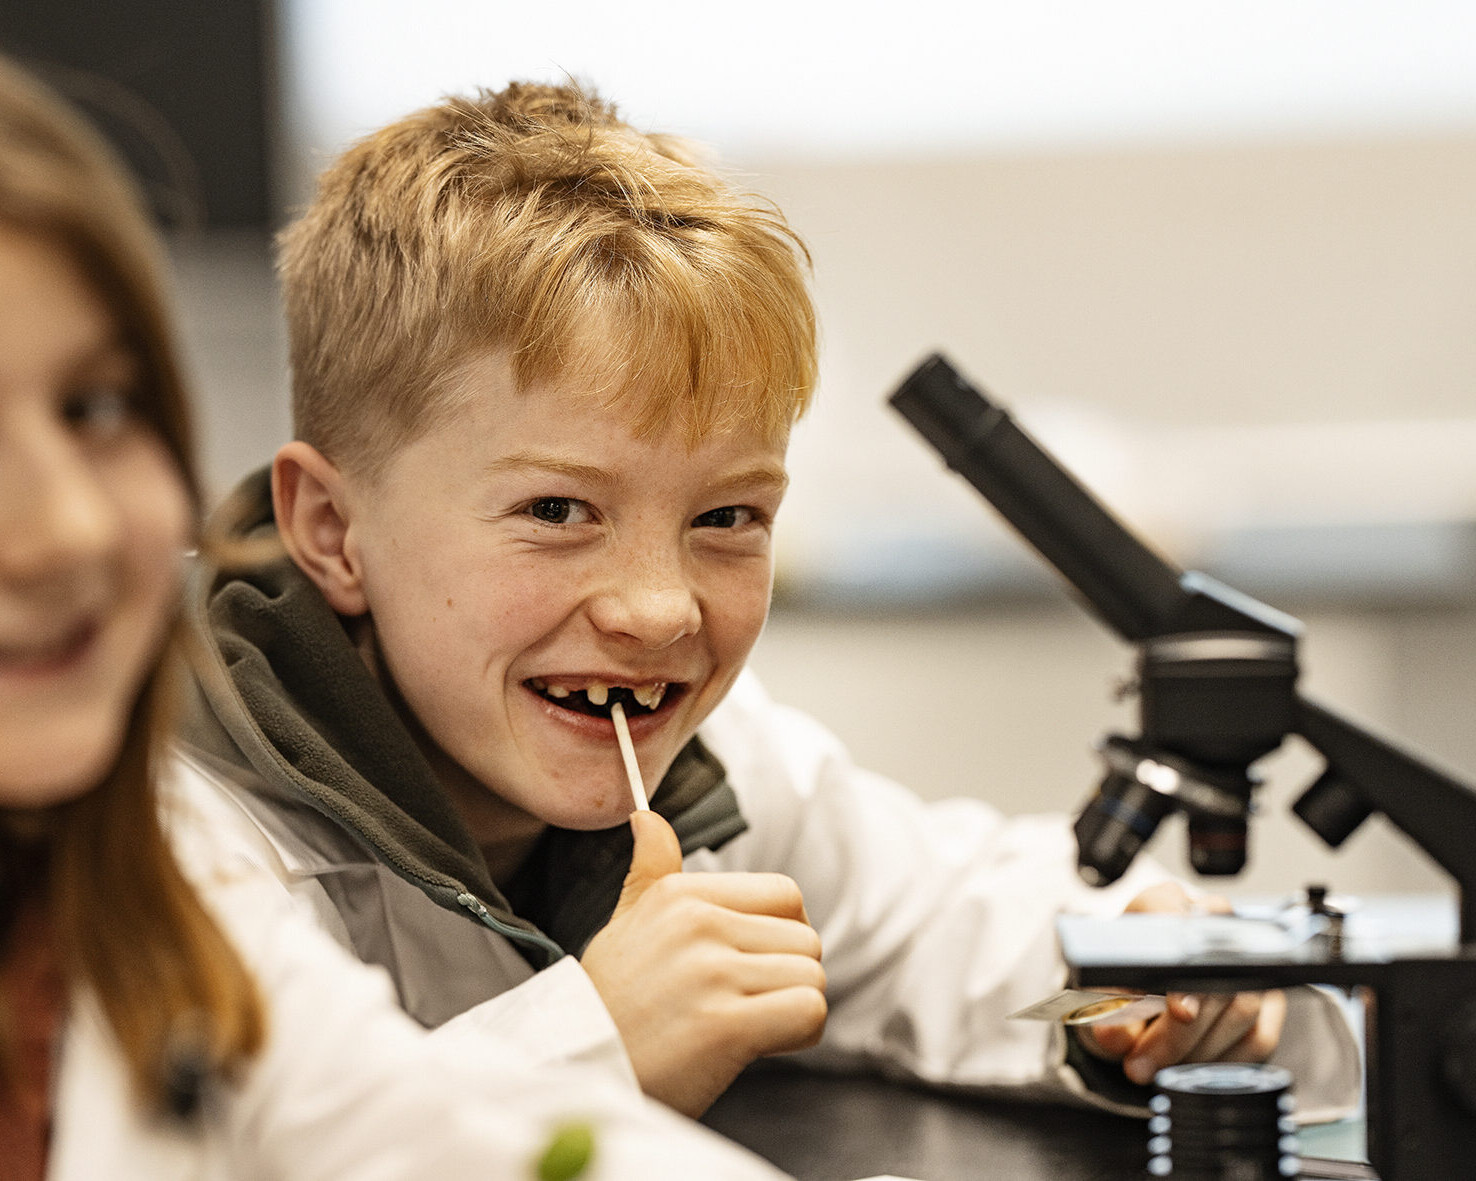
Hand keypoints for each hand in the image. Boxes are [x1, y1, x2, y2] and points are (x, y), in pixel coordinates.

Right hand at [580, 810, 827, 1116]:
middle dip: (789, 977)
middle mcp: (697, 923)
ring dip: (793, 1009)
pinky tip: (759, 1045)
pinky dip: (798, 1035)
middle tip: (744, 1006)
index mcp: (681, 893)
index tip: (752, 967)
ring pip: (812, 975)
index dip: (783, 935)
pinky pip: (809, 1011)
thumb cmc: (612, 1003)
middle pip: (806, 939)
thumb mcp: (625, 924)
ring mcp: (710, 971)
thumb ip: (650, 870)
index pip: (785, 894)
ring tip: (746, 1027)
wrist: (578, 1071)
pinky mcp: (724, 1024)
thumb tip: (646, 818)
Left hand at [1076, 882, 1286, 1085]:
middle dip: (1177, 1034)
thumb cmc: (1123, 979)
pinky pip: (1259, 1037)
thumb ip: (1105, 1010)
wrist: (1143, 984)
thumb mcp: (1100, 990)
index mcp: (1161, 903)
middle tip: (1143, 1062)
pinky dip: (1223, 1061)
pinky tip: (1191, 1067)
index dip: (1183, 969)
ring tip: (1157, 1067)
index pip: (1178, 918)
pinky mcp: (1269, 997)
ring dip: (1197, 1051)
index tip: (1179, 1010)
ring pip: (1241, 1009)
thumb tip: (1112, 1034)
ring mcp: (1246, 958)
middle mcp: (1210, 921)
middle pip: (1214, 978)